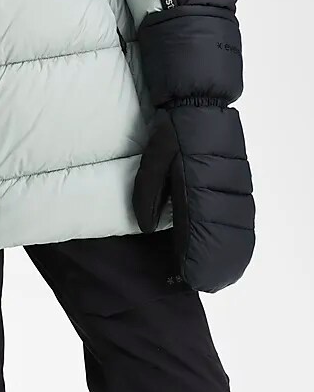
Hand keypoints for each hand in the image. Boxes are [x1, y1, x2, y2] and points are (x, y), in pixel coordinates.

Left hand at [132, 102, 254, 292]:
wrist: (201, 106)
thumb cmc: (173, 134)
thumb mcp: (153, 160)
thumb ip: (147, 195)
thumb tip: (146, 228)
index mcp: (195, 184)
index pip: (199, 231)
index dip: (195, 259)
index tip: (188, 278)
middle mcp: (221, 191)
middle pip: (225, 240)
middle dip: (213, 267)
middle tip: (199, 285)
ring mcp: (237, 190)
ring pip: (239, 234)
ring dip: (229, 259)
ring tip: (215, 279)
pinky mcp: (243, 187)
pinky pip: (246, 222)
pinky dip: (240, 242)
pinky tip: (233, 257)